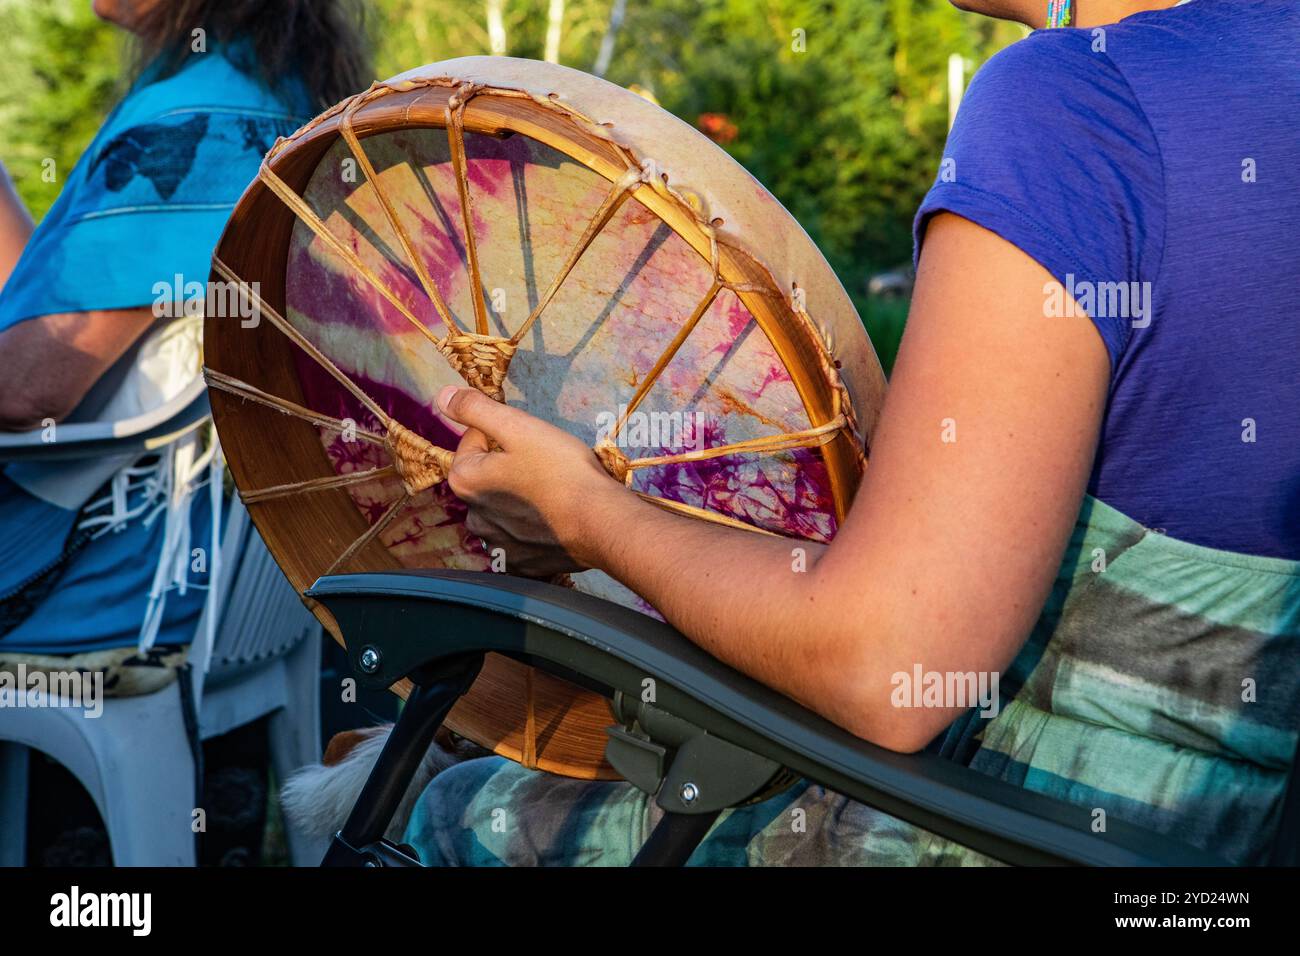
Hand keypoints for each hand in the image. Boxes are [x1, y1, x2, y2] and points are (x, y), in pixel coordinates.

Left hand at [437, 385, 624, 577]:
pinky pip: (521, 539)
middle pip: (487, 477)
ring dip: (519, 500)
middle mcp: (473, 516)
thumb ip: (476, 408)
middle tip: (545, 465)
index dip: (504, 433)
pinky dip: (533, 529)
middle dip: (508, 468)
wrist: (601, 522)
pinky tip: (554, 520)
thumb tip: (443, 396)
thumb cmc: (561, 470)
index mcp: (464, 480)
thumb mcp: (518, 427)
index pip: (474, 440)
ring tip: (553, 493)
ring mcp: (498, 545)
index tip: (531, 440)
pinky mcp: (521, 564)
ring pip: (503, 509)